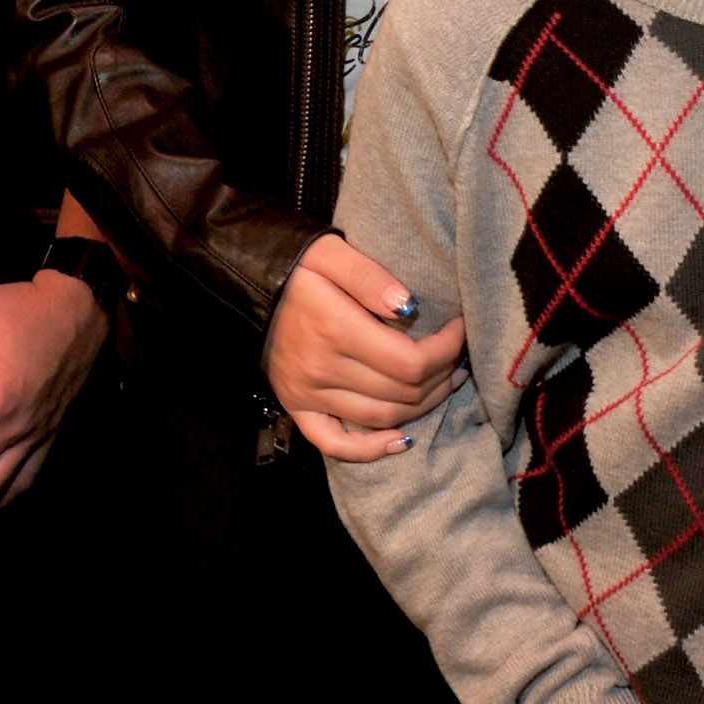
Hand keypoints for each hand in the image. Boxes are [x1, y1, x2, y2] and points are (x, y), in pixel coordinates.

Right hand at [265, 234, 467, 461]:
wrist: (242, 284)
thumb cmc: (293, 265)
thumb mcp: (330, 252)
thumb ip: (369, 276)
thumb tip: (410, 306)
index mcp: (335, 329)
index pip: (410, 361)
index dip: (446, 350)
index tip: (460, 329)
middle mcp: (322, 369)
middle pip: (403, 392)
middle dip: (443, 375)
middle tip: (459, 357)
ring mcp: (308, 394)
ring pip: (382, 417)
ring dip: (424, 405)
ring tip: (447, 383)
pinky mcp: (296, 407)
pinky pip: (335, 444)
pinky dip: (371, 450)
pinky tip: (402, 440)